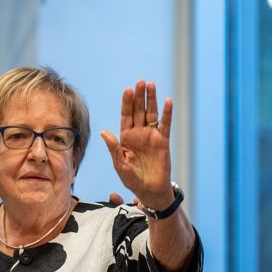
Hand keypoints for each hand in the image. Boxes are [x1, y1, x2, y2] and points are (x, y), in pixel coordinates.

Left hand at [100, 80, 173, 207]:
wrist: (149, 190)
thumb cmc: (132, 179)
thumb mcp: (119, 164)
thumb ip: (113, 148)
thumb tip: (104, 132)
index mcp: (125, 137)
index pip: (125, 116)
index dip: (126, 103)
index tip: (127, 90)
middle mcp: (138, 133)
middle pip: (138, 111)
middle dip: (138, 97)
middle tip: (140, 82)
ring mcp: (151, 136)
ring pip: (151, 114)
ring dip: (151, 100)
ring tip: (151, 85)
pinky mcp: (163, 141)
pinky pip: (165, 125)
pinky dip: (167, 113)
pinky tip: (167, 101)